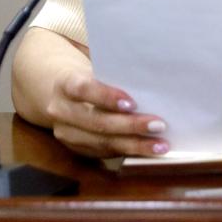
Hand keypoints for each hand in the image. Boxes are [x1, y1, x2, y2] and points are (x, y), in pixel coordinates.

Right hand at [46, 70, 169, 157]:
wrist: (61, 92)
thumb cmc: (90, 76)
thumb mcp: (95, 69)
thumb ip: (115, 76)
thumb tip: (151, 82)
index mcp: (65, 84)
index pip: (84, 89)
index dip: (107, 97)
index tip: (133, 103)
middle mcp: (61, 111)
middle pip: (96, 122)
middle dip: (130, 126)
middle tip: (158, 125)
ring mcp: (67, 133)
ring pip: (102, 143)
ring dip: (134, 145)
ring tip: (160, 146)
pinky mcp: (77, 149)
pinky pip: (104, 153)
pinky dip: (128, 152)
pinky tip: (148, 151)